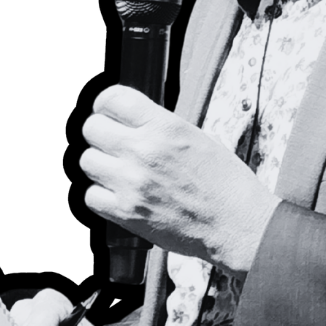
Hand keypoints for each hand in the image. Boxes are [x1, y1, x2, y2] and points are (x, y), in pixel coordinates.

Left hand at [80, 84, 280, 278]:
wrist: (237, 225)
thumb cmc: (226, 184)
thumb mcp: (198, 138)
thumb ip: (162, 128)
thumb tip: (136, 122)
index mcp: (165, 127)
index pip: (113, 99)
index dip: (106, 104)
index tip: (108, 111)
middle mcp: (144, 151)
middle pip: (92, 128)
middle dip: (101, 134)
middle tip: (114, 143)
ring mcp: (132, 183)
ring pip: (88, 161)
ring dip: (101, 165)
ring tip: (119, 172)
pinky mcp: (126, 213)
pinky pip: (91, 196)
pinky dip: (102, 196)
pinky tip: (120, 195)